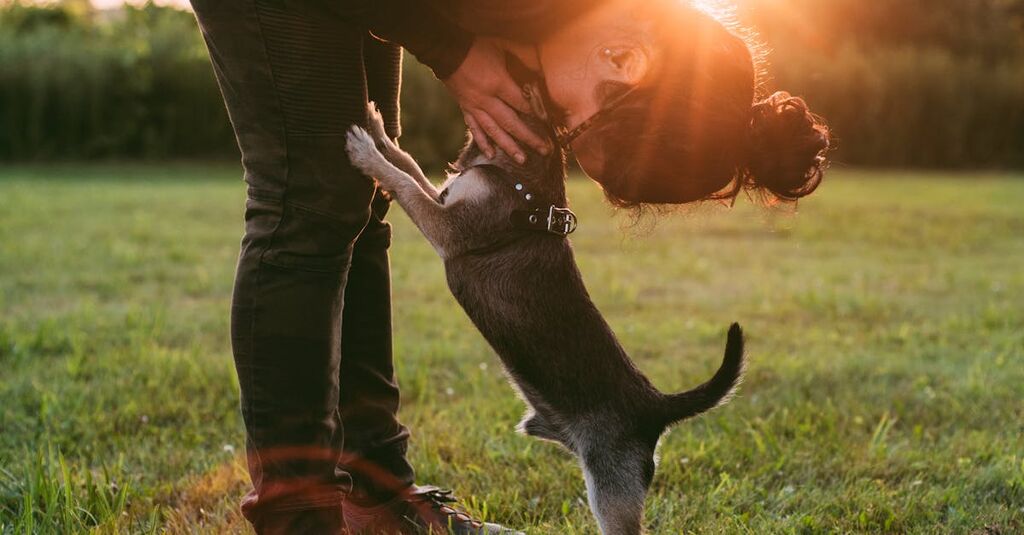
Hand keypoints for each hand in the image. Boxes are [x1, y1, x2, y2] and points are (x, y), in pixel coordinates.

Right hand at [443, 38, 550, 162]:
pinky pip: (475, 129)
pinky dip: (483, 142)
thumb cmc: (477, 46)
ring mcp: (475, 107)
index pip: (522, 104)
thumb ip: (522, 57)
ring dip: (509, 147)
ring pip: (494, 131)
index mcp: (498, 83)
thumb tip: (540, 70)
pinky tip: (492, 154)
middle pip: (511, 123)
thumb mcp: (502, 46)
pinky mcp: (466, 109)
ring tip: (522, 160)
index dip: (537, 114)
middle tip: (544, 150)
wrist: (446, 50)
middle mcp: (487, 100)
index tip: (550, 124)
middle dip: (529, 138)